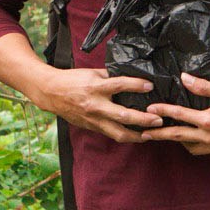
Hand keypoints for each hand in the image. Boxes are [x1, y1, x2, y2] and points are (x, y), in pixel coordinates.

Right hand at [30, 67, 162, 141]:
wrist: (51, 92)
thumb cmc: (73, 80)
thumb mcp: (93, 73)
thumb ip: (111, 76)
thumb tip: (132, 77)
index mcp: (96, 88)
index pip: (120, 85)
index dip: (136, 85)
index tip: (150, 86)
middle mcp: (95, 105)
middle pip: (123, 115)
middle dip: (143, 119)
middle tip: (158, 119)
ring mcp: (93, 119)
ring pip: (118, 133)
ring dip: (137, 135)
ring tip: (152, 134)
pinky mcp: (92, 127)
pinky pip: (111, 134)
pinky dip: (125, 136)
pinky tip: (137, 135)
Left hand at [141, 73, 209, 157]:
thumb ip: (204, 87)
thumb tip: (184, 78)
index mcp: (208, 120)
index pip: (179, 115)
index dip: (163, 111)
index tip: (149, 110)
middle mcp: (209, 137)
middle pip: (178, 136)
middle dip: (159, 135)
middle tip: (144, 134)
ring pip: (192, 148)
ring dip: (180, 142)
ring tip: (173, 136)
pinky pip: (207, 152)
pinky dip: (199, 146)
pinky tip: (200, 140)